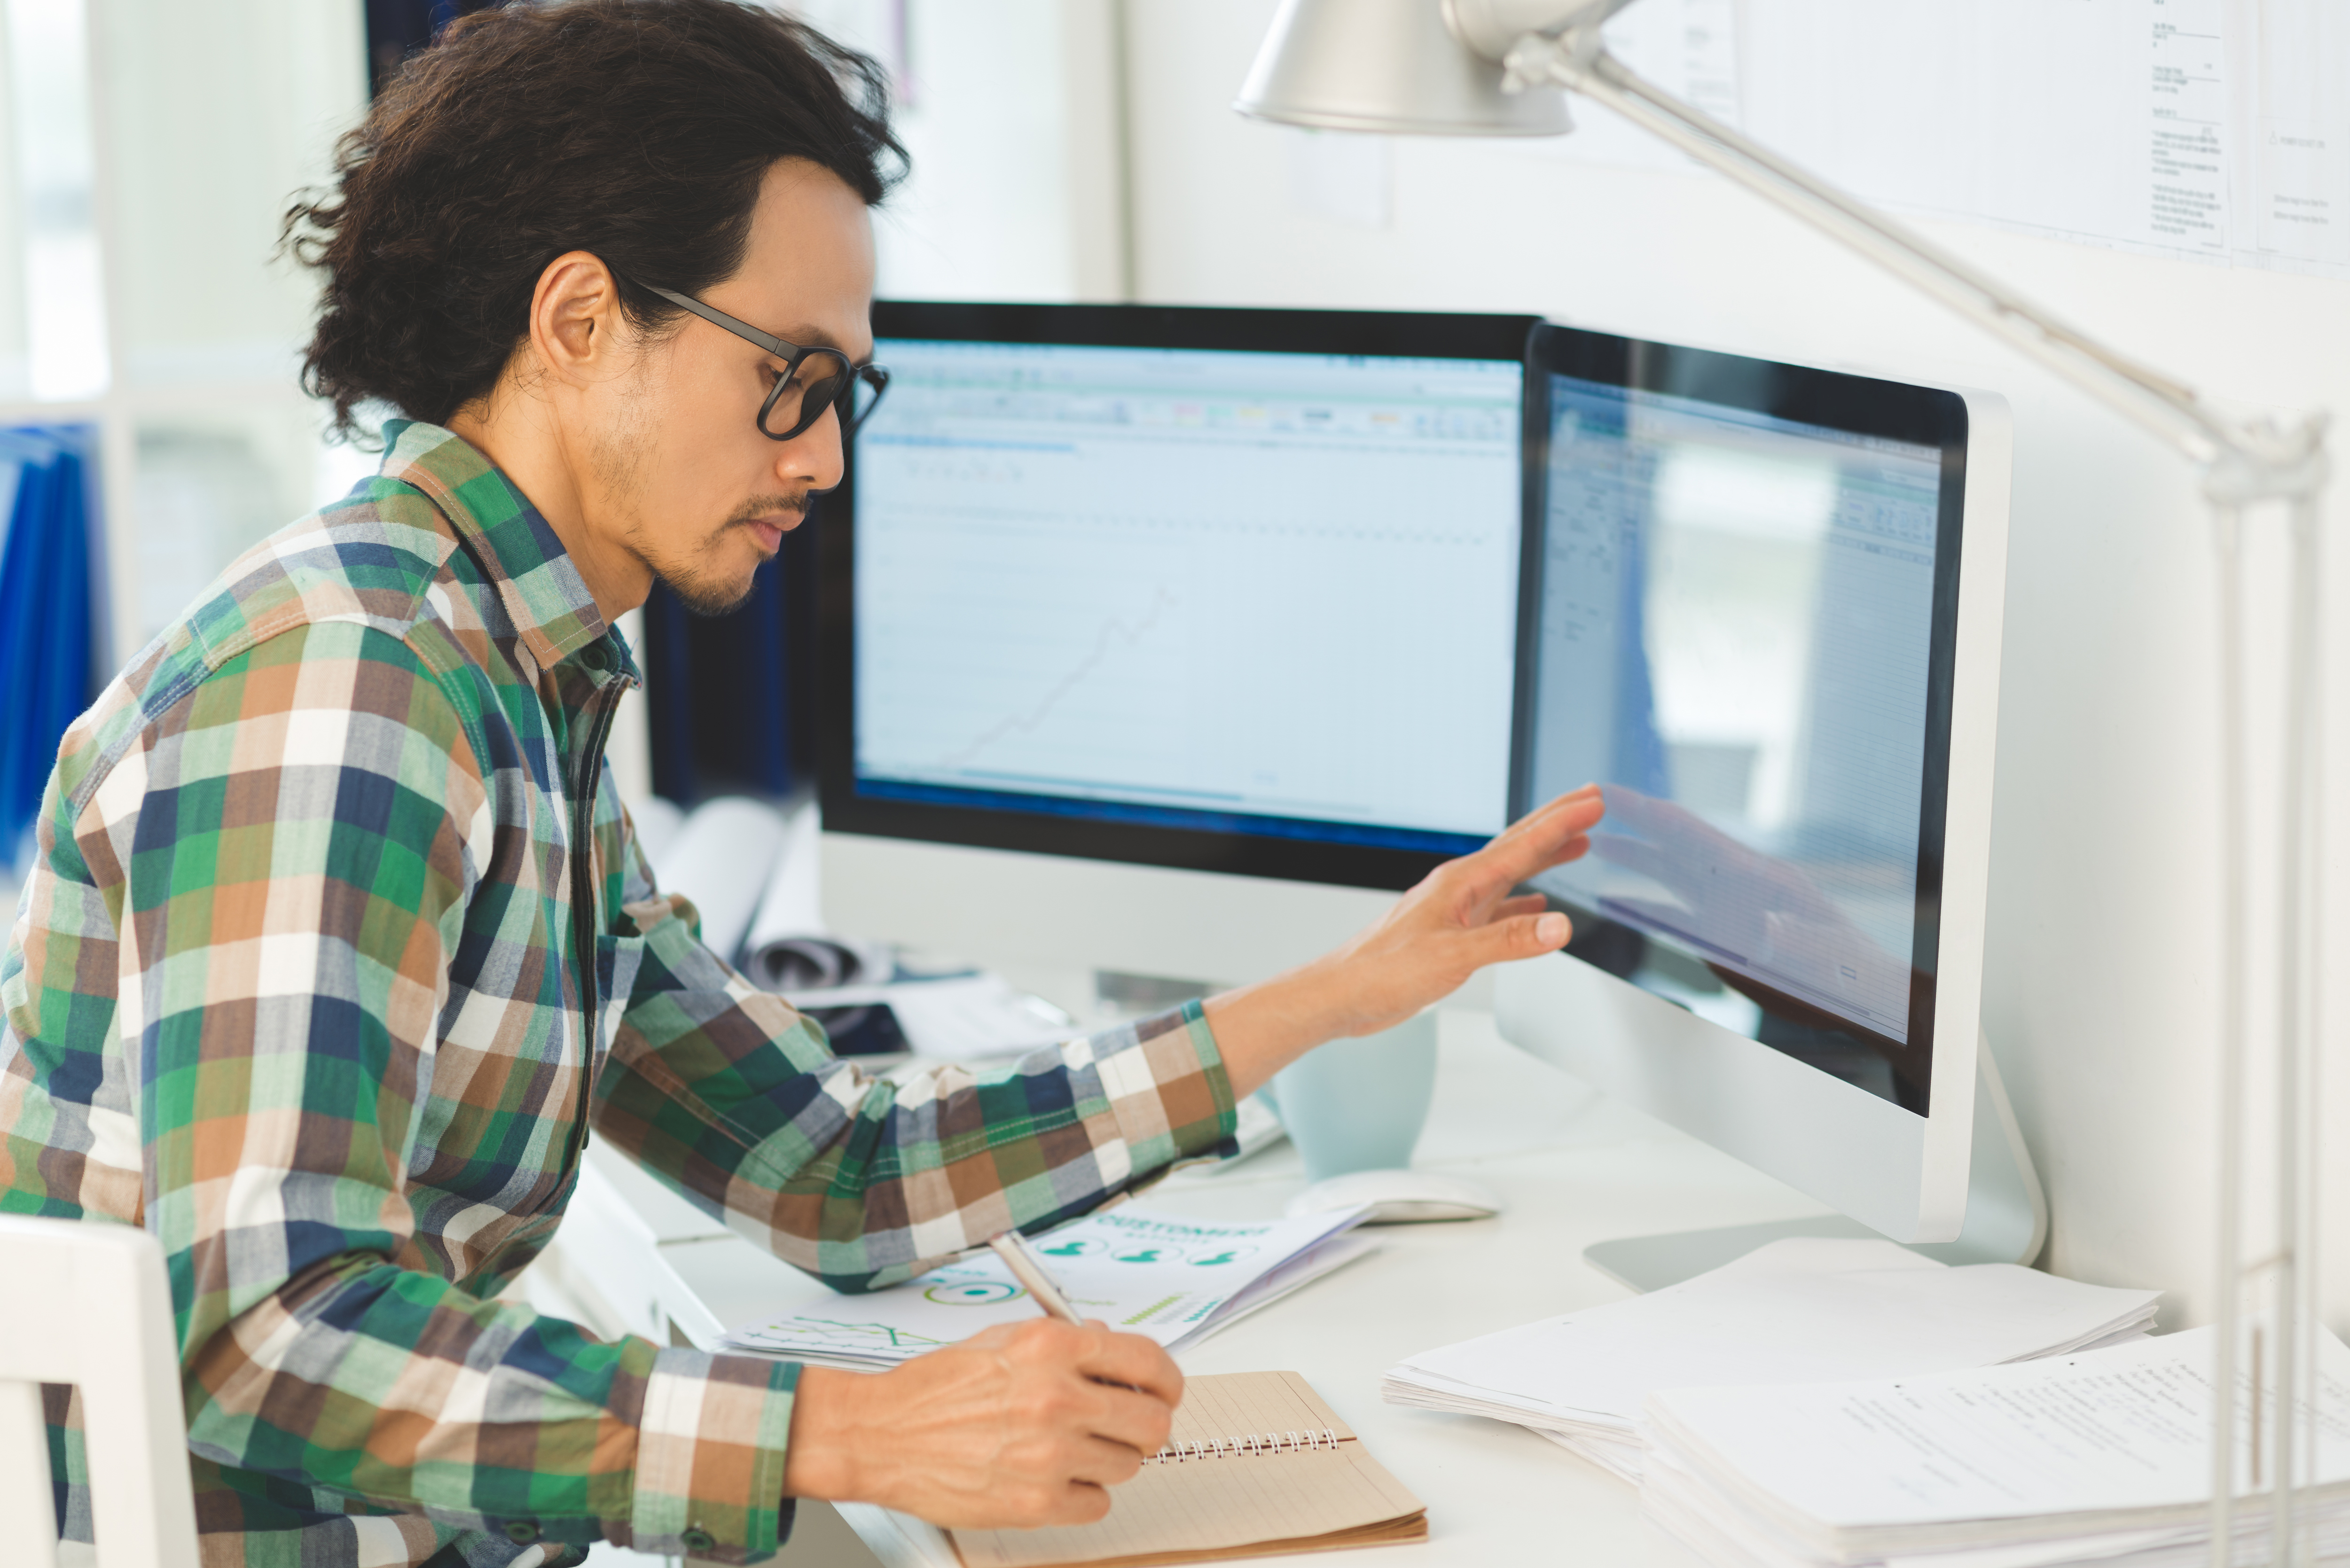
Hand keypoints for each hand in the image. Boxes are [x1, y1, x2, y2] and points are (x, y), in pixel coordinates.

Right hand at [781, 1318, 1182, 1528]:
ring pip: (1129, 1465)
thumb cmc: (936, 1387)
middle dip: (1144, 1424)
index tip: (1164, 1390)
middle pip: (1153, 1422)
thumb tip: (1115, 1352)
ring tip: (1071, 1450)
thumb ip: (1066, 1342)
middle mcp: (1057, 1397)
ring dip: (1109, 1459)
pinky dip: (1084, 1494)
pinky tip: (1054, 1478)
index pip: (1148, 1361)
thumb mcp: (1004, 1338)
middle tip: (1123, 1425)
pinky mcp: (1036, 1503)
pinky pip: (1098, 1504)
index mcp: (1052, 1347)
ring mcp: (1048, 1454)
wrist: (882, 1434)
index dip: (1166, 1379)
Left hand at [1204, 785, 1604, 1095]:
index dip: (1562, 822)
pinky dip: (1523, 905)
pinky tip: (1537, 909)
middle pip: (1517, 847)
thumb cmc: (1382, 972)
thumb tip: (1559, 925)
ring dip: (1544, 859)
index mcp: (1460, 884)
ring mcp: (1454, 911)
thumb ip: (1508, 941)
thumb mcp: (1454, 957)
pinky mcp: (1449, 935)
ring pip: (1510, 876)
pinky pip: (1497, 910)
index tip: (1594, 801)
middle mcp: (1458, 889)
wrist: (1342, 996)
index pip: (1522, 844)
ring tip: (1574, 844)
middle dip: (1556, 824)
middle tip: (1589, 801)